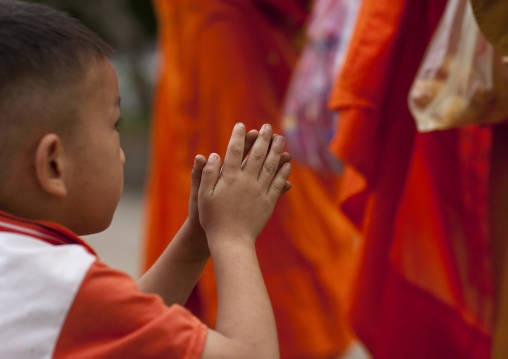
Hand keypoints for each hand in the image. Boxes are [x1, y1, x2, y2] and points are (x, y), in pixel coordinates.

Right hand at [198, 123, 291, 246]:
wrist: (230, 241)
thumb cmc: (212, 219)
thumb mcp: (202, 196)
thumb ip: (207, 174)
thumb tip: (213, 155)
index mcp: (229, 178)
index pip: (234, 151)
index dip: (238, 136)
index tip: (241, 125)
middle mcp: (246, 181)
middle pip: (257, 154)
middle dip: (263, 138)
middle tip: (268, 126)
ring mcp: (259, 191)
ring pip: (270, 166)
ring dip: (277, 150)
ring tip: (281, 139)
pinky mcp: (268, 203)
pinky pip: (278, 184)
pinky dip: (283, 172)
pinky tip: (287, 164)